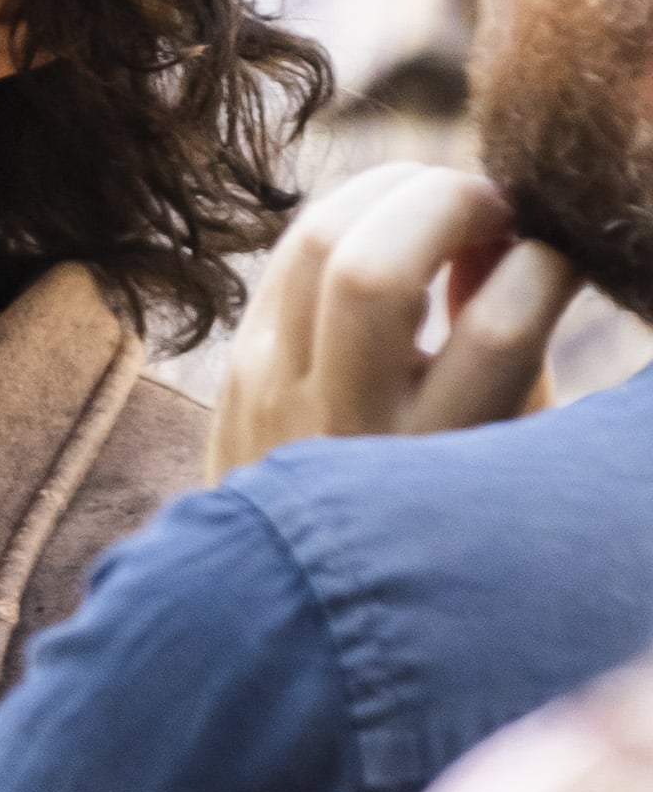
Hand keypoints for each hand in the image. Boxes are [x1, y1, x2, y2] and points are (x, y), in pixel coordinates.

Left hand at [208, 162, 579, 480]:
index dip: (545, 264)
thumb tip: (503, 232)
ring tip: (444, 202)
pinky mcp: (237, 370)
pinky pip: (287, 253)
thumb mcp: (499, 453)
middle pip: (375, 271)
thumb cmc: (435, 512)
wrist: (290, 603)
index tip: (555, 261)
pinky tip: (391, 227)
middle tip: (497, 208)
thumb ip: (512, 350)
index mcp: (436, 462)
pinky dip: (348, 216)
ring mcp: (273, 395)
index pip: (499, 327)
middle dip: (450, 201)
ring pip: (315, 240)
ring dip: (392, 188)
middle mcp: (344, 428)